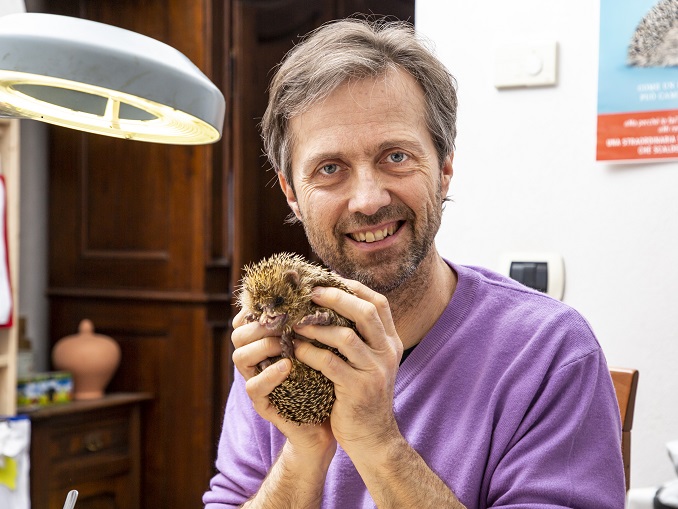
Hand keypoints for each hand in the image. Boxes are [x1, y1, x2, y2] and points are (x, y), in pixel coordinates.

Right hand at [230, 308, 336, 460]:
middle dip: (260, 323)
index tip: (280, 299)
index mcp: (266, 343)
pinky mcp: (263, 404)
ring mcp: (256, 381)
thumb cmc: (325, 378)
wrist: (328, 423)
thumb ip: (312, 323)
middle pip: (239, 334)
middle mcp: (257, 360)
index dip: (259, 306)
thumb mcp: (319, 346)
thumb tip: (323, 286)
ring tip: (285, 342)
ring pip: (240, 356)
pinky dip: (269, 375)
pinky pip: (254, 387)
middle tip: (284, 318)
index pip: (248, 318)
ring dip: (263, 345)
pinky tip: (287, 366)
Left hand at [292, 278, 403, 454]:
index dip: (354, 287)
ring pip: (346, 336)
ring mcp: (375, 371)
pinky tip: (297, 349)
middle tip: (310, 293)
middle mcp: (388, 352)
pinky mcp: (358, 389)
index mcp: (391, 342)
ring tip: (296, 322)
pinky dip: (311, 352)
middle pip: (365, 312)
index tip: (328, 279)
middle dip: (335, 297)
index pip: (378, 303)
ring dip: (317, 326)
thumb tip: (335, 304)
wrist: (372, 438)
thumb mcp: (369, 362)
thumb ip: (360, 337)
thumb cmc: (362, 395)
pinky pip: (330, 363)